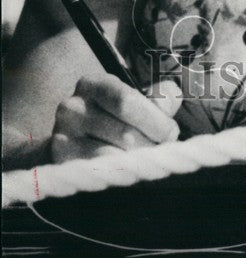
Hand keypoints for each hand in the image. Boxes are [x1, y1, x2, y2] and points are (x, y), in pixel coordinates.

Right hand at [50, 74, 181, 161]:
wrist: (72, 140)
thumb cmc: (111, 117)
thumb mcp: (132, 100)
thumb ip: (156, 98)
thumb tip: (173, 94)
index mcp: (93, 84)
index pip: (127, 101)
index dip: (154, 120)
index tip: (172, 133)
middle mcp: (73, 106)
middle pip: (124, 133)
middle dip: (151, 145)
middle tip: (163, 152)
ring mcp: (62, 135)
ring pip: (112, 156)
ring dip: (137, 162)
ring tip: (147, 161)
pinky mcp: (60, 161)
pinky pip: (97, 172)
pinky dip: (118, 173)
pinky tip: (128, 171)